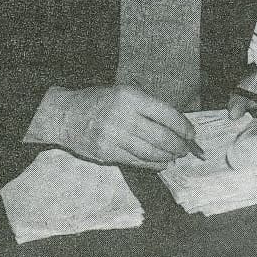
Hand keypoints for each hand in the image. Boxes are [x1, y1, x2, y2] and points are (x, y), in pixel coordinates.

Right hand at [56, 85, 196, 169]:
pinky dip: (153, 164)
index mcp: (130, 97)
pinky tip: (161, 163)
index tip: (191, 134)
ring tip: (175, 156)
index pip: (167, 114)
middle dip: (179, 145)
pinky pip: (137, 161)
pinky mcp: (107, 153)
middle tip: (186, 148)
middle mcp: (123, 117)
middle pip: (161, 137)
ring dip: (168, 156)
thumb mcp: (124, 92)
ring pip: (151, 152)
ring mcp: (114, 137)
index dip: (183, 127)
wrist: (64, 115)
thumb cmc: (98, 101)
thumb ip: (148, 107)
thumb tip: (177, 126)